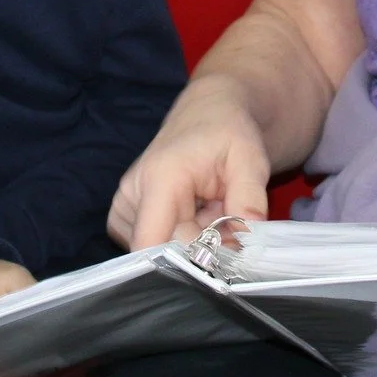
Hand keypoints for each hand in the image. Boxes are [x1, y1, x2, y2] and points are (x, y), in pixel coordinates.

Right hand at [108, 76, 271, 249]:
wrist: (209, 113)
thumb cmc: (228, 132)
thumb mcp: (250, 158)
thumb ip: (250, 197)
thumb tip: (247, 238)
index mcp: (159, 178)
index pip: (151, 245)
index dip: (186, 262)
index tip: (221, 255)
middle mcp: (133, 193)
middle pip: (162, 253)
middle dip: (201, 248)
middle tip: (226, 218)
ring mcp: (125, 205)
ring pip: (160, 252)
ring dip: (192, 242)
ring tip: (210, 210)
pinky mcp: (125, 215)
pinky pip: (154, 245)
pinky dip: (181, 238)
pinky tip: (196, 214)